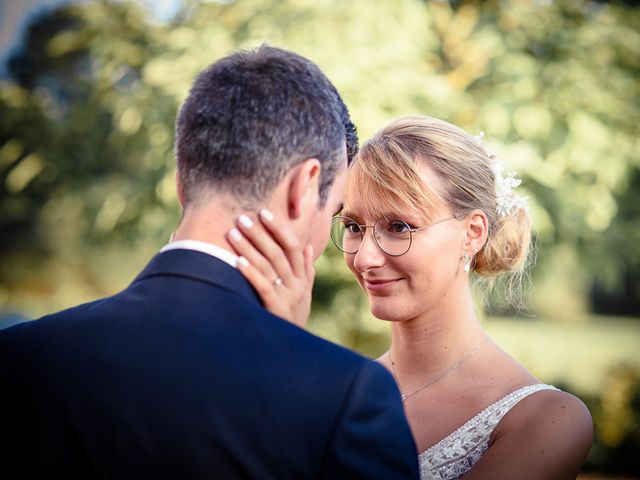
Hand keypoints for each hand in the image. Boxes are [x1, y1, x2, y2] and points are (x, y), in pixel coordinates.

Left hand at [227, 209, 313, 327]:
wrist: (293, 351)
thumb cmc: (294, 318)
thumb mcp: (305, 294)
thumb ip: (306, 270)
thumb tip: (307, 245)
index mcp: (302, 278)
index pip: (293, 246)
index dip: (279, 228)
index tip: (264, 212)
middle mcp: (297, 285)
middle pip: (278, 252)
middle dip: (259, 233)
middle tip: (242, 217)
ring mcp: (287, 297)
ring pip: (268, 266)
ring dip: (249, 247)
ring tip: (234, 233)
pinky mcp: (276, 309)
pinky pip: (263, 286)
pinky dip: (251, 272)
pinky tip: (237, 260)